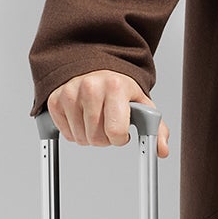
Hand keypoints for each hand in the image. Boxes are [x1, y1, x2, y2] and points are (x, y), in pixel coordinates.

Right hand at [47, 70, 170, 156]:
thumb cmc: (120, 88)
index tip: (122, 130)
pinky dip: (75, 132)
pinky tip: (82, 118)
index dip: (121, 137)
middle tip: (108, 124)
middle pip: (97, 139)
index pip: (116, 132)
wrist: (96, 68)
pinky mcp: (55, 100)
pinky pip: (66, 134)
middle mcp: (90, 87)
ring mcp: (70, 93)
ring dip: (90, 136)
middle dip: (105, 138)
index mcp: (116, 87)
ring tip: (96, 119)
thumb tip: (162, 150)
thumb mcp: (141, 104)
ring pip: (81, 139)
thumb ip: (155, 128)